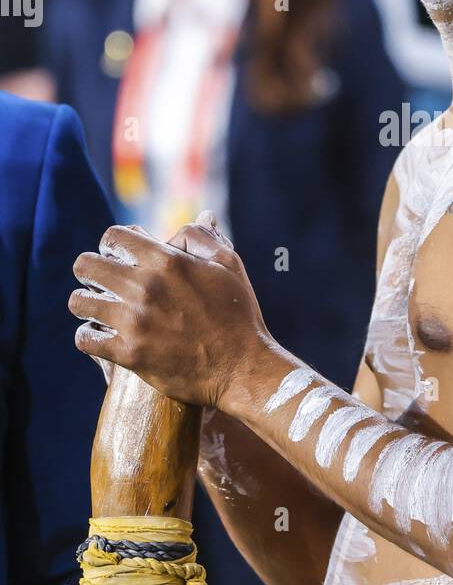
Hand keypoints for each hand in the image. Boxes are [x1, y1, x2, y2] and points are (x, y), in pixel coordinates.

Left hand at [70, 211, 271, 409]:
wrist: (242, 368)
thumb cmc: (238, 314)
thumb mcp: (229, 266)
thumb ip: (205, 238)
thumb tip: (200, 216)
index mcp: (166, 261)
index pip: (113, 237)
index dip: (114, 244)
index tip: (121, 256)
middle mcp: (144, 287)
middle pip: (85, 266)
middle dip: (91, 270)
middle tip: (104, 281)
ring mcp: (133, 322)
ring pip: (79, 302)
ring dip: (88, 302)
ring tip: (101, 308)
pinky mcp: (128, 354)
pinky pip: (85, 338)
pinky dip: (89, 335)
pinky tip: (103, 335)